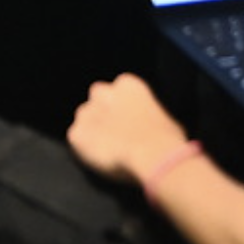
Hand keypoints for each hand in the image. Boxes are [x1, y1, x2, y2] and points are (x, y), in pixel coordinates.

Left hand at [67, 74, 191, 183]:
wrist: (153, 155)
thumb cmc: (167, 139)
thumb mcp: (165, 117)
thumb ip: (148, 113)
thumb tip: (150, 124)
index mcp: (127, 84)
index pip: (120, 91)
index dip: (124, 108)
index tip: (131, 122)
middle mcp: (102, 93)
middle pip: (98, 99)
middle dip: (104, 113)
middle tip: (117, 134)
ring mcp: (86, 113)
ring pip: (85, 119)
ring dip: (93, 131)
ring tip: (109, 150)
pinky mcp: (76, 134)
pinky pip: (77, 140)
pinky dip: (85, 150)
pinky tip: (101, 159)